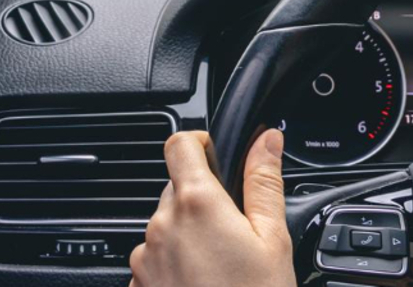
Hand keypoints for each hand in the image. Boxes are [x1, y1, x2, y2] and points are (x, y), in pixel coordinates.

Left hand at [128, 128, 292, 286]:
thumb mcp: (274, 240)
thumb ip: (265, 182)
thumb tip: (267, 140)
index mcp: (197, 203)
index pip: (179, 144)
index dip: (199, 143)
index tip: (216, 155)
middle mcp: (162, 225)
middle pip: (176, 189)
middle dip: (203, 200)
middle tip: (235, 231)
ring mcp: (146, 258)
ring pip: (165, 227)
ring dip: (188, 235)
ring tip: (222, 267)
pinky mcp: (139, 285)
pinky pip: (155, 260)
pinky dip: (175, 265)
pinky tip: (204, 285)